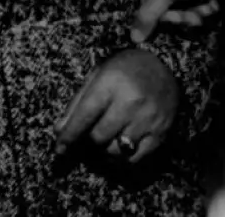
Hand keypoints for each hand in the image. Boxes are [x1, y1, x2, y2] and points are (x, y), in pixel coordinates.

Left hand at [53, 49, 178, 162]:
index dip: (69, 135)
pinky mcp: (160, 133)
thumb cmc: (126, 69)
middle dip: (89, 139)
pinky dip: (122, 157)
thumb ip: (77, 102)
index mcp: (112, 82)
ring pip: (116, 151)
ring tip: (105, 138)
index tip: (59, 149)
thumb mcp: (98, 74)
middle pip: (99, 137)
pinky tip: (118, 146)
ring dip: (104, 149)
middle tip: (89, 133)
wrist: (166, 65)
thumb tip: (58, 130)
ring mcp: (147, 119)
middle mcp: (131, 101)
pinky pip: (134, 159)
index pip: (85, 116)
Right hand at [131, 0, 222, 42]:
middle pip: (167, 8)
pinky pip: (197, 4)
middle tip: (195, 19)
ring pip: (184, 9)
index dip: (161, 16)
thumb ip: (150, 14)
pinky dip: (205, 8)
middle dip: (182, 16)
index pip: (148, 4)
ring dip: (196, 14)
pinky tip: (214, 5)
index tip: (176, 22)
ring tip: (208, 11)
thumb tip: (133, 37)